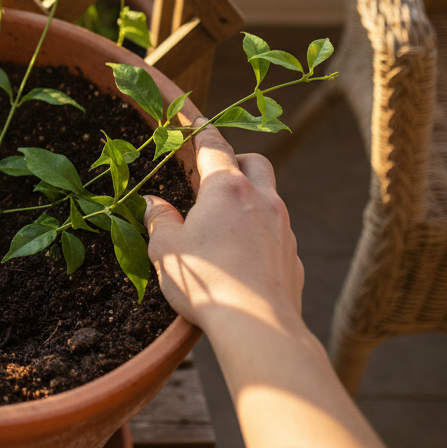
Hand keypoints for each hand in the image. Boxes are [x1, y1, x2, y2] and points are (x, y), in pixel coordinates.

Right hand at [143, 119, 303, 334]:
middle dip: (237, 161)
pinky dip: (261, 235)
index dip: (202, 131)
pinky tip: (242, 259)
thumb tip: (154, 204)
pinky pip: (277, 233)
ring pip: (270, 197)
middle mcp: (261, 200)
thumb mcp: (165, 249)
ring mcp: (283, 228)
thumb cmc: (205, 282)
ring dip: (250, 199)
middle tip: (215, 177)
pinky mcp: (293, 256)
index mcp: (226, 189)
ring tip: (224, 224)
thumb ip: (159, 220)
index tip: (196, 122)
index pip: (215, 145)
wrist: (257, 325)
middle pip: (255, 162)